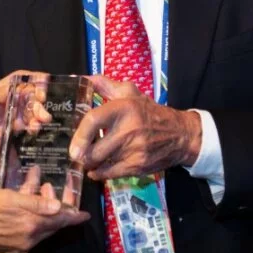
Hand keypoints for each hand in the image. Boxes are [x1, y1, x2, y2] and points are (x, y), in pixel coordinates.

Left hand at [0, 70, 48, 148]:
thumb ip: (2, 92)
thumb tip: (18, 89)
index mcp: (13, 84)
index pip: (28, 79)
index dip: (37, 82)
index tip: (43, 87)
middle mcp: (22, 95)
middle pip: (36, 95)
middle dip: (41, 102)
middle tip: (43, 110)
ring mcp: (24, 110)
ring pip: (37, 110)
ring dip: (40, 115)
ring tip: (38, 122)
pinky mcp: (24, 124)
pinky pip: (33, 123)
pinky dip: (35, 126)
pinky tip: (34, 129)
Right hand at [0, 189, 89, 252]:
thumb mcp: (10, 198)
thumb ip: (36, 203)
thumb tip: (59, 208)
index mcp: (31, 226)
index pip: (60, 221)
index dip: (73, 216)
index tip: (85, 214)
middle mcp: (29, 239)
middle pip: (52, 225)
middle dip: (56, 209)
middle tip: (50, 188)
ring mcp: (20, 245)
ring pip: (41, 228)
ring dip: (44, 213)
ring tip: (37, 192)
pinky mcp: (11, 247)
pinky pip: (30, 234)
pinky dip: (34, 221)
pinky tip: (27, 210)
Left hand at [68, 76, 202, 179]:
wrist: (180, 134)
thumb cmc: (150, 112)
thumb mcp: (130, 93)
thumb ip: (105, 85)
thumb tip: (83, 78)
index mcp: (124, 108)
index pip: (94, 120)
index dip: (79, 134)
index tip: (72, 145)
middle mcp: (128, 130)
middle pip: (94, 150)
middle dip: (80, 155)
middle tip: (75, 153)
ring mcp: (134, 151)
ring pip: (100, 164)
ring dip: (89, 164)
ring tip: (85, 160)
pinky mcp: (138, 166)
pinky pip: (111, 174)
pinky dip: (100, 174)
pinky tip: (96, 170)